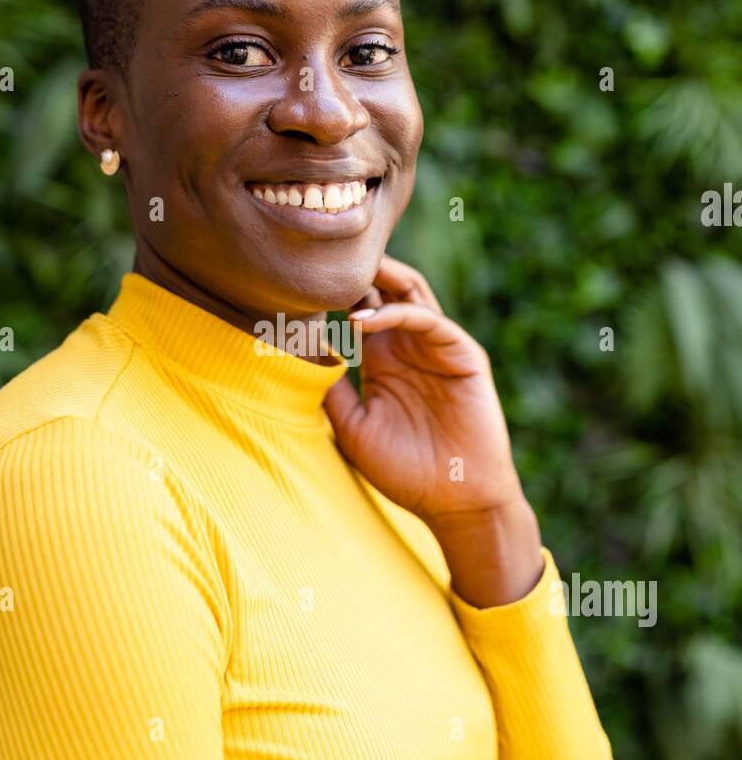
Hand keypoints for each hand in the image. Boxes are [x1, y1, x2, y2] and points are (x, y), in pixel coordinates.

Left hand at [324, 254, 521, 523]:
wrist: (455, 501)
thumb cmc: (405, 471)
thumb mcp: (353, 429)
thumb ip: (331, 392)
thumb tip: (298, 355)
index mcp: (384, 359)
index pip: (359, 309)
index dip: (334, 294)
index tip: (296, 284)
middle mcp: (411, 346)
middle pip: (386, 290)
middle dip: (359, 271)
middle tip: (321, 258)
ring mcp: (439, 347)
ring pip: (410, 293)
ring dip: (380, 279)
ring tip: (343, 271)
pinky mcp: (463, 354)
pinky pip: (430, 320)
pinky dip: (397, 313)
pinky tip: (363, 319)